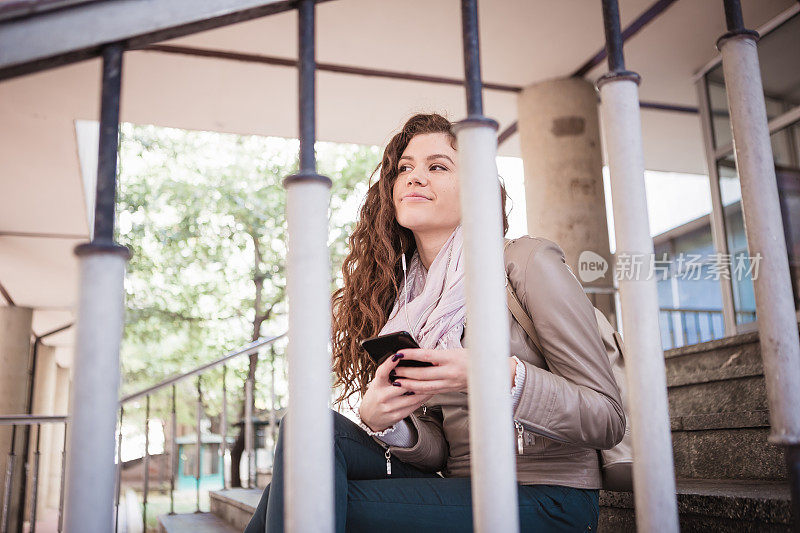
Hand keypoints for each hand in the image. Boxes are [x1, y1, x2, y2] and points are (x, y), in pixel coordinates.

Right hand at [359, 353, 433, 431]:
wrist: (370, 417)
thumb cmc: (376, 396)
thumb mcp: (378, 383)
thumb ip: (388, 373)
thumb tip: (402, 358)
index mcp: (377, 385)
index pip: (382, 372)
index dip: (389, 363)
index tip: (398, 355)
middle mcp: (382, 396)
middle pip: (403, 385)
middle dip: (416, 378)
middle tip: (429, 370)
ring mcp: (389, 407)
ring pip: (412, 397)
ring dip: (425, 389)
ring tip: (433, 382)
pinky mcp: (397, 416)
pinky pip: (414, 406)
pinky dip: (423, 399)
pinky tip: (428, 394)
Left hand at [391, 349, 518, 393]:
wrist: (489, 373)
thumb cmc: (471, 357)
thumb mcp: (455, 351)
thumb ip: (437, 355)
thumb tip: (417, 355)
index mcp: (450, 358)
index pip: (426, 355)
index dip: (410, 355)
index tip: (398, 353)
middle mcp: (449, 372)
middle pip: (422, 374)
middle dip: (406, 373)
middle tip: (392, 371)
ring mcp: (449, 383)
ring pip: (425, 386)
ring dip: (409, 385)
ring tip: (397, 382)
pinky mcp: (449, 390)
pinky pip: (431, 392)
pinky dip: (418, 391)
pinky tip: (409, 390)